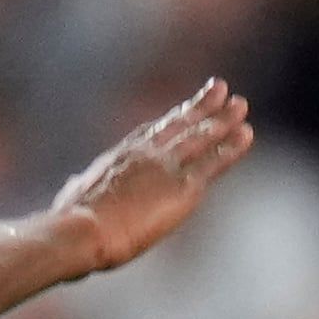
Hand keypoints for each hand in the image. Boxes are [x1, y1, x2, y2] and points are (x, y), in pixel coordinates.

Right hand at [49, 77, 253, 273]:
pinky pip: (214, 162)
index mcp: (117, 157)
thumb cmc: (71, 221)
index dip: (169, 119)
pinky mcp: (183, 186)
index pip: (149, 132)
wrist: (82, 230)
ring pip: (201, 137)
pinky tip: (246, 134)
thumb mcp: (72, 197)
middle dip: (200, 106)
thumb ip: (78, 187)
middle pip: (178, 124)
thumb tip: (72, 185)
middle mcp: (144, 154)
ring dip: (223, 120)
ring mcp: (165, 166)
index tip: (183, 108)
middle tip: (219, 88)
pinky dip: (232, 147)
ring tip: (240, 105)